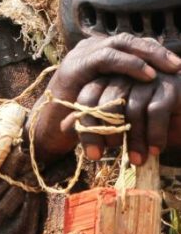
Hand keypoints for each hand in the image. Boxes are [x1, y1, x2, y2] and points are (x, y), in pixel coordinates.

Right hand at [27, 33, 180, 163]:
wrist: (49, 131)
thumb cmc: (82, 119)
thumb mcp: (109, 100)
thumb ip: (125, 89)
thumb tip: (158, 88)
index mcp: (96, 54)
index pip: (129, 43)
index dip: (152, 50)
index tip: (176, 65)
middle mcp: (87, 49)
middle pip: (125, 39)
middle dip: (154, 50)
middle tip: (178, 65)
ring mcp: (80, 55)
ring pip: (118, 43)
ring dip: (146, 54)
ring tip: (167, 68)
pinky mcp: (75, 67)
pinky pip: (105, 57)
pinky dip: (129, 63)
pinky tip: (147, 75)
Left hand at [62, 72, 180, 164]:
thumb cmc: (145, 110)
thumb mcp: (116, 115)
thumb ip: (92, 117)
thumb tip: (62, 127)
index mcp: (106, 73)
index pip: (87, 96)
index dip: (86, 126)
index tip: (90, 154)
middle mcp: (124, 72)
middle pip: (105, 102)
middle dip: (102, 133)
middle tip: (101, 157)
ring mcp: (147, 76)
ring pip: (131, 109)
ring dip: (134, 140)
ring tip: (136, 161)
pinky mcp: (170, 84)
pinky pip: (155, 110)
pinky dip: (154, 134)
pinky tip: (154, 150)